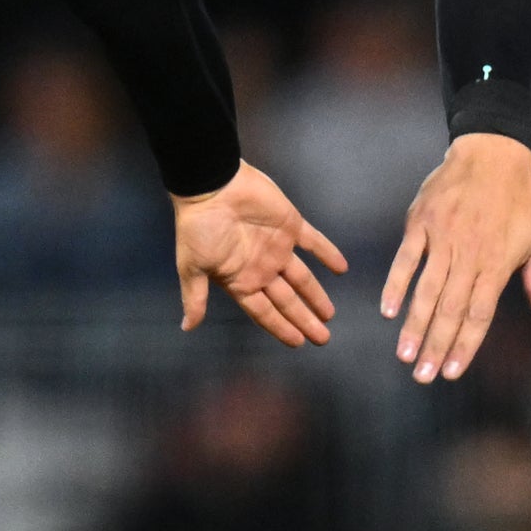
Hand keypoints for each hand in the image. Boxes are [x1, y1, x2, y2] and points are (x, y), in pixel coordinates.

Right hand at [174, 161, 346, 347]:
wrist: (211, 186)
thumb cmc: (199, 228)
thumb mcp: (192, 267)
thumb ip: (195, 298)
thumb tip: (187, 328)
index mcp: (240, 281)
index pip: (265, 312)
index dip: (281, 327)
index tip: (298, 343)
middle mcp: (262, 268)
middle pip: (288, 301)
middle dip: (304, 320)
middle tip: (323, 338)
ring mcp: (277, 248)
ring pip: (303, 278)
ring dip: (317, 295)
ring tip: (330, 314)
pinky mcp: (291, 226)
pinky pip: (314, 243)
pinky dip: (328, 254)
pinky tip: (342, 269)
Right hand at [385, 132, 530, 383]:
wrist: (493, 152)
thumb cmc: (520, 201)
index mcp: (497, 264)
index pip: (479, 314)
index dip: (465, 345)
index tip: (452, 373)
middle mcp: (469, 254)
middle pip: (449, 309)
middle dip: (436, 347)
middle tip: (423, 377)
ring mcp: (442, 238)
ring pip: (426, 290)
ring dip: (414, 326)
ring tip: (405, 356)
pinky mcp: (421, 222)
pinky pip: (406, 260)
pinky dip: (396, 286)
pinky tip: (389, 312)